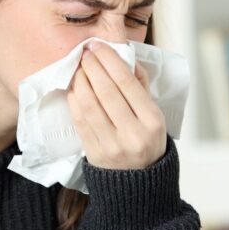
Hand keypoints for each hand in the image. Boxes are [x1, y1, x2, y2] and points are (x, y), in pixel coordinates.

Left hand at [67, 41, 165, 169]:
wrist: (139, 183)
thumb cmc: (147, 141)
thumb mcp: (154, 115)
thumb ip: (141, 86)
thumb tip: (124, 58)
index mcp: (153, 121)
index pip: (128, 83)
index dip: (110, 61)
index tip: (99, 46)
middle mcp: (133, 134)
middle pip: (107, 91)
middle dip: (93, 67)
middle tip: (85, 52)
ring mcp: (112, 145)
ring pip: (90, 105)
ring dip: (80, 81)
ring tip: (79, 68)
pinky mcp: (94, 154)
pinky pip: (80, 121)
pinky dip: (75, 100)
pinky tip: (74, 87)